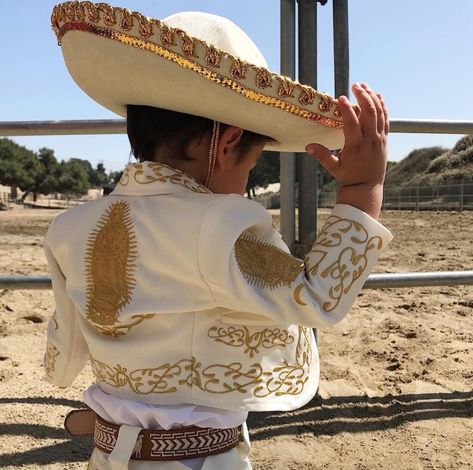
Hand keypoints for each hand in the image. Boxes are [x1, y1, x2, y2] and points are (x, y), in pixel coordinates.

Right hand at [305, 83, 388, 218]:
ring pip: (379, 113)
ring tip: (364, 86)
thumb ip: (322, 155)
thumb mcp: (333, 167)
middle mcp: (370, 140)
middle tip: (354, 85)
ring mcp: (379, 138)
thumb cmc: (348, 176)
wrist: (367, 185)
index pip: (352, 123)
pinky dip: (382, 105)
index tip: (340, 97)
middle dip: (362, 96)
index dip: (346, 109)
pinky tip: (377, 96)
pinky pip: (386, 118)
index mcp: (356, 146)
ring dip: (372, 97)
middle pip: (369, 112)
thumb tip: (308, 146)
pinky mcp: (385, 138)